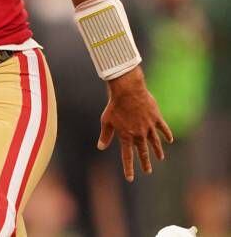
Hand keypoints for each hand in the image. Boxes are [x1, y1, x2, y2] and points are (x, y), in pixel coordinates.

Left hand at [98, 66, 173, 181]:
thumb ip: (105, 135)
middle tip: (148, 171)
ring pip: (155, 142)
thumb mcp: (106, 121)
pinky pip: (163, 129)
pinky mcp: (156, 118)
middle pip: (143, 152)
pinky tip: (170, 140)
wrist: (128, 92)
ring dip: (157, 151)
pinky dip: (167, 134)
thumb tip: (100, 147)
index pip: (127, 156)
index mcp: (126, 136)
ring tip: (160, 158)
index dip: (128, 168)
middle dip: (145, 163)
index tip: (130, 179)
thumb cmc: (115, 106)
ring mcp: (149, 127)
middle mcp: (139, 135)